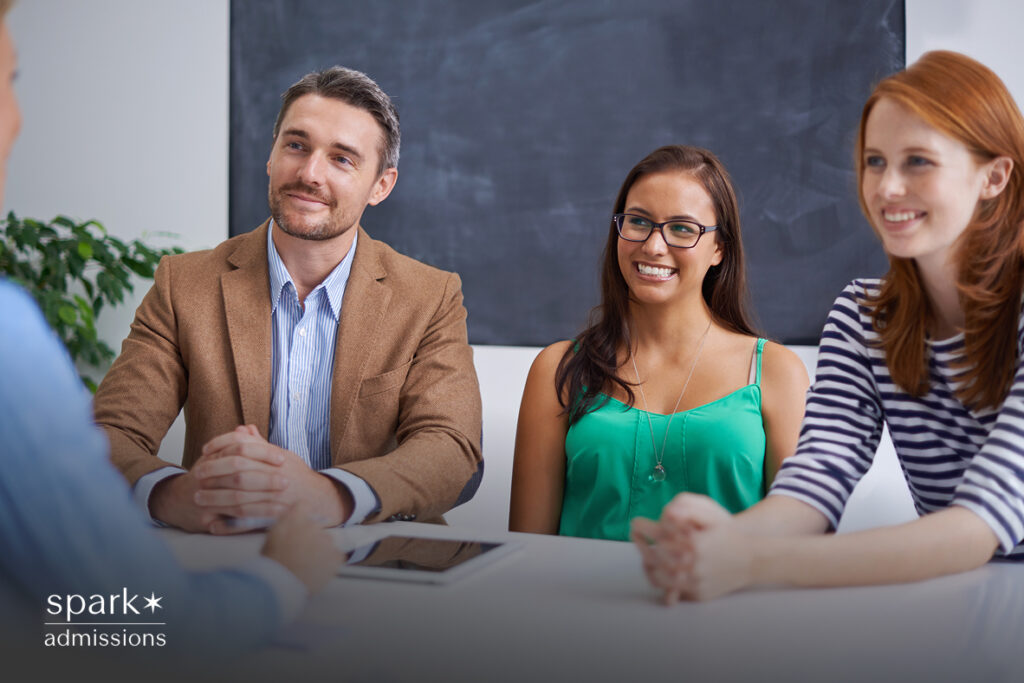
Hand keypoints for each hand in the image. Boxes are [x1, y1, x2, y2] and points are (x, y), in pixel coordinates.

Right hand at [147, 442, 283, 532]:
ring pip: (237, 497)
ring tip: (284, 503)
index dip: (262, 452)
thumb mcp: (216, 457)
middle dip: (265, 477)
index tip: (282, 458)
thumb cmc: (204, 477)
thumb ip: (235, 444)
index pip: (239, 448)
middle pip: (239, 472)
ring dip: (262, 500)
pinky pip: (232, 520)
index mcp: (213, 456)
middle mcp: (207, 474)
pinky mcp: (206, 516)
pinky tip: (269, 521)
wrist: (174, 501)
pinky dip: (252, 520)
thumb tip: (250, 429)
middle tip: (286, 480)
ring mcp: (205, 495)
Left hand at [193, 425, 352, 533]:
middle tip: (197, 476)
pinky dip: (229, 525)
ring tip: (199, 498)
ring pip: (240, 499)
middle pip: (239, 473)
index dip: (222, 447)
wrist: (320, 500)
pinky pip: (248, 523)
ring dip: (216, 499)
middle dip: (215, 474)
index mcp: (278, 459)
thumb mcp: (282, 456)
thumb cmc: (297, 476)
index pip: (245, 447)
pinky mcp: (276, 520)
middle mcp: (278, 478)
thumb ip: (260, 445)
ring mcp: (277, 500)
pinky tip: (213, 525)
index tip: (205, 452)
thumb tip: (242, 429)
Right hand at [261, 502, 344, 592]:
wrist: (282, 581)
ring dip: (320, 550)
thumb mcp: (271, 537)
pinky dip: (329, 563)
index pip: (303, 505)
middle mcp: (314, 525)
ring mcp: (327, 540)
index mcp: (295, 518)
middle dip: (310, 537)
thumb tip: (289, 520)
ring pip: (326, 542)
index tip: (298, 523)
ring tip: (308, 565)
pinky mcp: (336, 556)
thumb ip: (283, 525)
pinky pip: (335, 556)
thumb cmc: (271, 561)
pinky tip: (317, 571)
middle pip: (315, 527)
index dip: (300, 514)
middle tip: (300, 552)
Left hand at [631, 493, 752, 602]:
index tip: (634, 523)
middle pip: (654, 558)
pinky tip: (659, 569)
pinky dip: (663, 580)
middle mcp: (693, 565)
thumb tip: (667, 512)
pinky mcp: (698, 594)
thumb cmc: (729, 535)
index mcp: (694, 543)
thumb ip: (689, 510)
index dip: (642, 529)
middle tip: (636, 536)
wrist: (752, 560)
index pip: (658, 537)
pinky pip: (673, 590)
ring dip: (648, 565)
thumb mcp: (712, 516)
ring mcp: (696, 582)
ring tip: (646, 554)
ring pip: (659, 577)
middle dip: (642, 545)